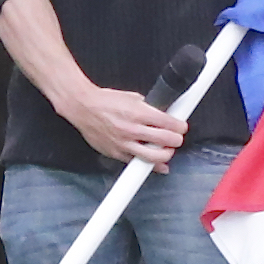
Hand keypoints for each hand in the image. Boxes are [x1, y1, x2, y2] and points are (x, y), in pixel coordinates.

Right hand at [59, 87, 188, 168]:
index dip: (181, 127)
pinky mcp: (116, 153)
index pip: (170, 124)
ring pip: (155, 157)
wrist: (82, 107)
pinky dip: (150, 165)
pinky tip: (157, 164)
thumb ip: (149, 108)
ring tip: (166, 150)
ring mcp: (124, 143)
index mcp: (139, 113)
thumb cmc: (104, 101)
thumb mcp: (132, 97)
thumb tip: (163, 115)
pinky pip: (137, 164)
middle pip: (167, 141)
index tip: (181, 127)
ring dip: (166, 155)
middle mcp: (133, 129)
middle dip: (176, 140)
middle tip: (176, 138)